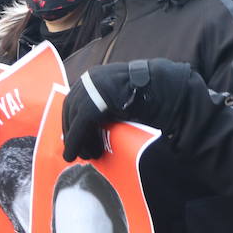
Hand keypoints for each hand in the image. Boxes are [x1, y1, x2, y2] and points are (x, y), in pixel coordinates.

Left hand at [61, 59, 193, 160]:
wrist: (160, 88)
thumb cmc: (147, 94)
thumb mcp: (119, 96)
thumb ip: (105, 106)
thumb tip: (96, 123)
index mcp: (94, 77)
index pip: (75, 100)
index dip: (73, 120)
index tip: (76, 135)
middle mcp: (87, 81)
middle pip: (71, 110)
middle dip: (73, 131)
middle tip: (80, 149)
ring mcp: (88, 92)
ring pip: (74, 120)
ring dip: (76, 140)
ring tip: (87, 155)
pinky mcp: (90, 107)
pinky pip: (78, 129)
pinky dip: (75, 143)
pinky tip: (73, 155)